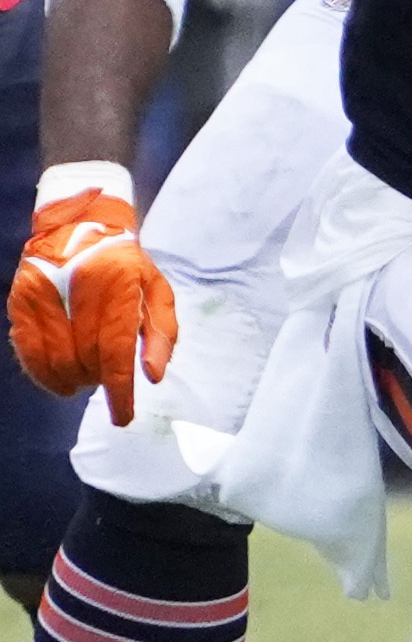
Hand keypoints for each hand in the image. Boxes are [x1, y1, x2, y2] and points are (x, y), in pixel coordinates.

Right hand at [11, 183, 173, 425]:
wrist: (80, 225)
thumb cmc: (127, 265)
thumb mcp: (158, 291)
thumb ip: (161, 334)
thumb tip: (154, 376)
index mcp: (120, 289)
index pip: (116, 352)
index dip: (119, 390)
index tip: (123, 416)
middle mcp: (79, 292)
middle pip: (85, 360)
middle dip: (98, 381)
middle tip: (105, 381)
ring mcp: (45, 295)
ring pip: (56, 361)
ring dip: (73, 381)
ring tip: (85, 377)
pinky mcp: (21, 300)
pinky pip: (28, 351)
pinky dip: (43, 374)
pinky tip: (58, 379)